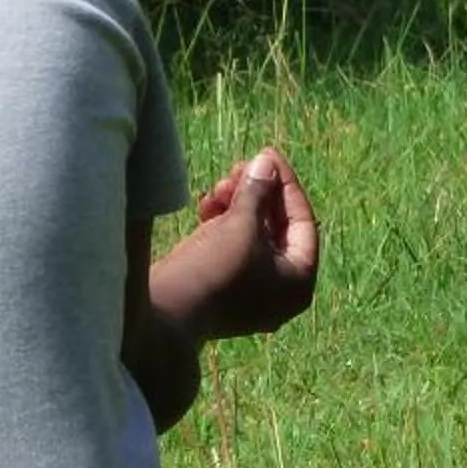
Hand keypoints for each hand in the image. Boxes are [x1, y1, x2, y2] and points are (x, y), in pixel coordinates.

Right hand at [151, 145, 319, 343]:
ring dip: (236, 207)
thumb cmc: (212, 270)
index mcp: (297, 282)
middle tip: (235, 168)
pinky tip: (204, 207)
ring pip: (251, 237)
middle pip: (276, 229)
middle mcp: (280, 292)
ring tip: (215, 189)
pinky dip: (222, 226)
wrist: (163, 313)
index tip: (266, 154)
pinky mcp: (223, 291)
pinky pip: (232, 250)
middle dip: (256, 194)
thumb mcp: (240, 224)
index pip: (303, 222)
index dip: (285, 184)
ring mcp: (251, 294)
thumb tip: (265, 162)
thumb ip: (258, 190)